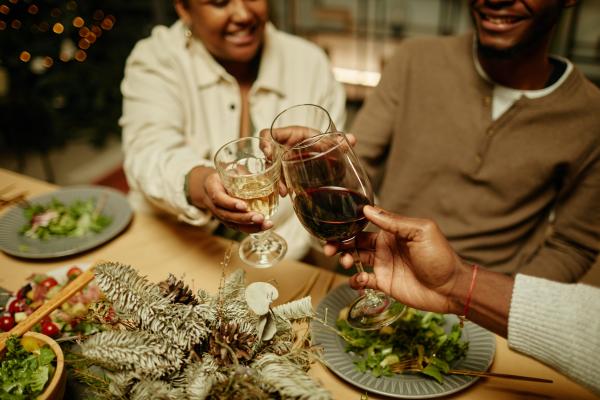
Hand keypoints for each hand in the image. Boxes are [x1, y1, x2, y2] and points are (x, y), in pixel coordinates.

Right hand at [187, 166, 271, 232]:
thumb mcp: (227, 170)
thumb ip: (242, 171)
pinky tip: (265, 226)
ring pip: (234, 224)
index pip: (219, 198)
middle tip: (259, 217)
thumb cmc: (222, 177)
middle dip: (245, 218)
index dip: (230, 203)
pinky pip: (239, 228)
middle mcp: (214, 206)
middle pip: (228, 215)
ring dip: (252, 226)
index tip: (243, 205)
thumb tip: (266, 170)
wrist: (209, 188)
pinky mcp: (228, 222)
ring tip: (267, 224)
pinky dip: (253, 228)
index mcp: (212, 189)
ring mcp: (221, 216)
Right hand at [259, 128, 356, 196]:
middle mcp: (280, 147)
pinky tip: (285, 195)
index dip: (264, 142)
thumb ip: (337, 140)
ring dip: (276, 181)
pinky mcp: (283, 171)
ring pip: (271, 170)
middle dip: (271, 170)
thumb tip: (352, 139)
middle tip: (279, 182)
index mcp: (288, 135)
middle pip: (268, 156)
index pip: (267, 134)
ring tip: (283, 193)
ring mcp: (280, 159)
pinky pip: (276, 178)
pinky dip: (280, 186)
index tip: (268, 153)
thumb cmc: (319, 140)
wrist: (320, 149)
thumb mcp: (325, 140)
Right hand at [324, 206, 467, 313]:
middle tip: (329, 249)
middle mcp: (385, 246)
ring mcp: (384, 265)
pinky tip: (360, 280)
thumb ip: (394, 222)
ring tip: (347, 263)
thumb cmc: (440, 256)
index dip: (348, 225)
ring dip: (345, 259)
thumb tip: (367, 210)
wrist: (451, 288)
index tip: (334, 226)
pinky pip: (363, 280)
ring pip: (356, 259)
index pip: (364, 224)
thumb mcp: (420, 231)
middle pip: (354, 241)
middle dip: (339, 243)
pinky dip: (356, 280)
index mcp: (392, 231)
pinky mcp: (385, 283)